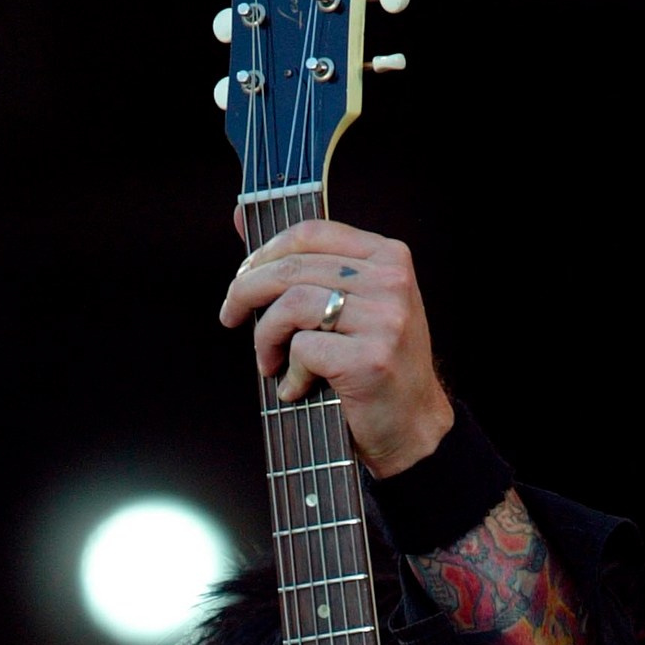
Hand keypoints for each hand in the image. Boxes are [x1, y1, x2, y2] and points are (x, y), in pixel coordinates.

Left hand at [219, 219, 453, 479]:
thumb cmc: (374, 368)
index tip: (242, 279)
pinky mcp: (369, 359)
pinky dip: (290, 373)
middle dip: (248, 292)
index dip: (266, 252)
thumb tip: (241, 215)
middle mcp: (390, 282)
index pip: (311, 232)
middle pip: (294, 268)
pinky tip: (296, 388)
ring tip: (268, 362)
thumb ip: (303, 265)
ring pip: (292, 306)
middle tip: (231, 316)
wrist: (413, 428)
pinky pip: (303, 350)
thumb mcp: (349, 305)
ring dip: (266, 337)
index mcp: (388, 258)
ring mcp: (383, 320)